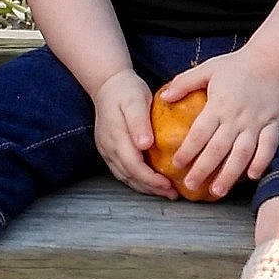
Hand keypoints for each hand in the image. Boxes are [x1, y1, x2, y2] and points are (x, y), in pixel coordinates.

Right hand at [93, 70, 176, 198]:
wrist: (108, 84)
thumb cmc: (126, 90)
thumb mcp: (135, 100)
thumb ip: (139, 121)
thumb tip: (144, 145)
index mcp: (116, 136)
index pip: (133, 165)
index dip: (150, 179)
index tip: (168, 184)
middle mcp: (108, 147)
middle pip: (129, 176)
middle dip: (151, 188)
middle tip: (172, 194)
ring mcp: (106, 150)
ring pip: (125, 176)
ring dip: (144, 187)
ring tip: (165, 192)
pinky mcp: (109, 150)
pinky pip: (122, 171)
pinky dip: (137, 180)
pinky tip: (151, 182)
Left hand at [158, 49, 278, 198]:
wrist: (272, 59)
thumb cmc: (236, 65)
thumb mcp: (208, 69)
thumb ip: (185, 82)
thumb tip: (164, 96)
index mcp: (219, 104)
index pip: (200, 133)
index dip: (187, 150)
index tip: (176, 164)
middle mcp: (237, 117)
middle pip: (218, 148)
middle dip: (203, 169)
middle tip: (191, 185)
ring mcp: (257, 122)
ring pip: (242, 153)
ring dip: (230, 173)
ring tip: (218, 190)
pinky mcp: (274, 124)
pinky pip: (268, 147)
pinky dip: (261, 162)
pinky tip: (251, 176)